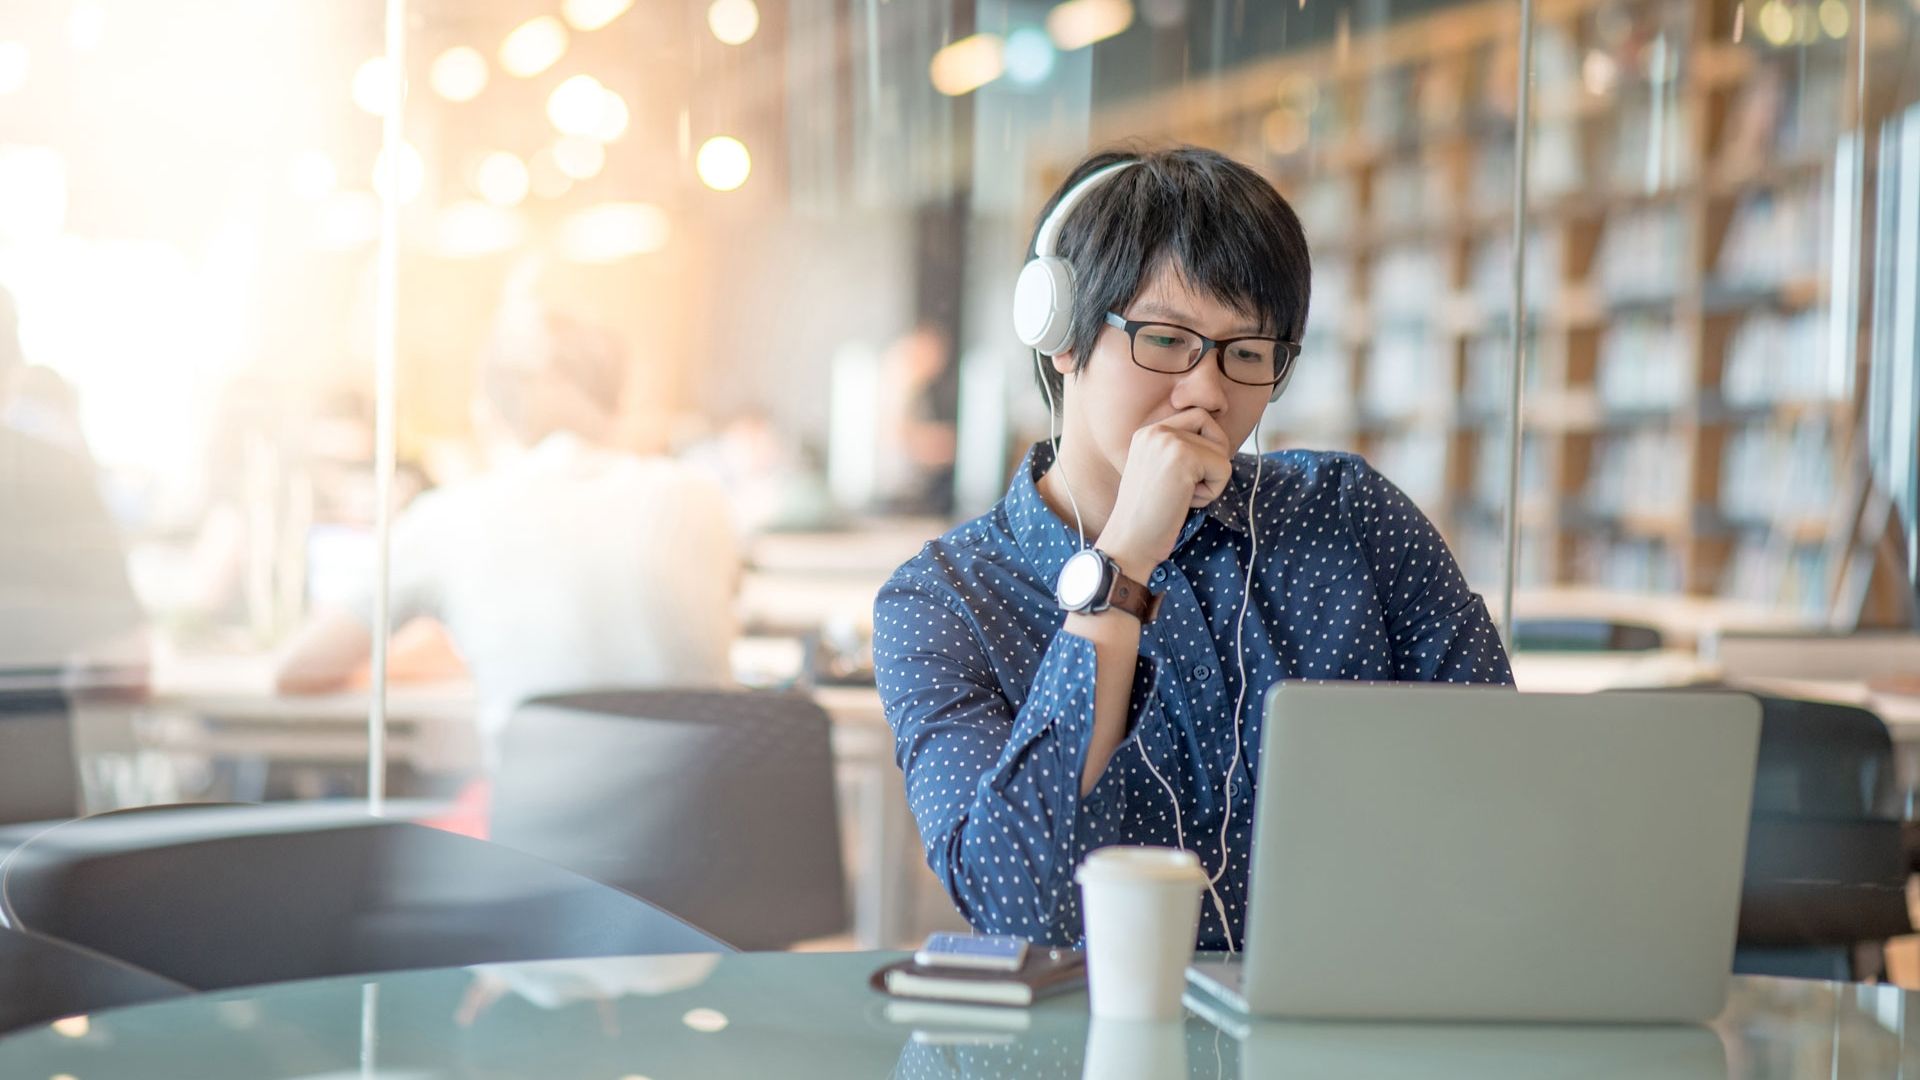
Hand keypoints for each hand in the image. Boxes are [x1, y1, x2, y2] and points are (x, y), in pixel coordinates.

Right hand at [1098, 408, 1233, 577]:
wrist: (1130, 542)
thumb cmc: (1149, 516)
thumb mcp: (1160, 472)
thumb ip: (1182, 451)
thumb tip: (1221, 441)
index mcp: (1147, 432)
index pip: (1197, 417)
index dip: (1204, 446)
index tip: (1188, 474)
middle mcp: (1155, 429)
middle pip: (1211, 426)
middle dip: (1211, 458)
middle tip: (1188, 486)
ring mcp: (1167, 441)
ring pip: (1221, 449)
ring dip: (1211, 479)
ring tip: (1182, 495)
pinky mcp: (1182, 457)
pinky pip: (1223, 469)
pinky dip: (1211, 492)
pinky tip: (1184, 502)